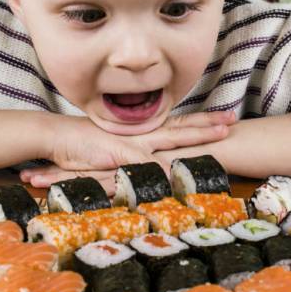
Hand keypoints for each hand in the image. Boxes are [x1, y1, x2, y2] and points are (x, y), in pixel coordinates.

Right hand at [21, 110, 235, 192]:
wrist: (56, 136)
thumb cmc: (81, 144)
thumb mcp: (113, 155)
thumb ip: (134, 161)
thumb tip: (156, 169)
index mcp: (143, 135)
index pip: (179, 126)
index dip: (202, 123)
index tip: (225, 119)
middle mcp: (143, 137)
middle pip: (182, 128)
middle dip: (209, 125)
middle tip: (234, 120)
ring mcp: (133, 145)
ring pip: (171, 140)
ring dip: (196, 139)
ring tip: (221, 136)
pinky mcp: (119, 156)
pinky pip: (144, 163)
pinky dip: (161, 168)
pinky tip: (180, 172)